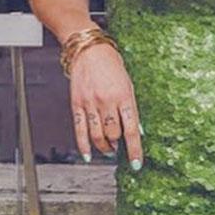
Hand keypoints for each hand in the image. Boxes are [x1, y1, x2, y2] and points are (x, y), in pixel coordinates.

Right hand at [68, 42, 143, 169]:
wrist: (89, 50)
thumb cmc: (111, 65)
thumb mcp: (128, 84)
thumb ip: (131, 108)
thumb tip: (137, 131)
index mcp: (124, 96)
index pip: (132, 130)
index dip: (135, 150)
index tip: (136, 163)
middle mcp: (107, 101)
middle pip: (114, 135)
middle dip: (118, 145)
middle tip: (119, 146)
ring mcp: (91, 103)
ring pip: (97, 136)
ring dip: (104, 146)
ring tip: (108, 148)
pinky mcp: (77, 104)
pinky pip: (80, 130)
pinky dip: (84, 146)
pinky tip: (88, 155)